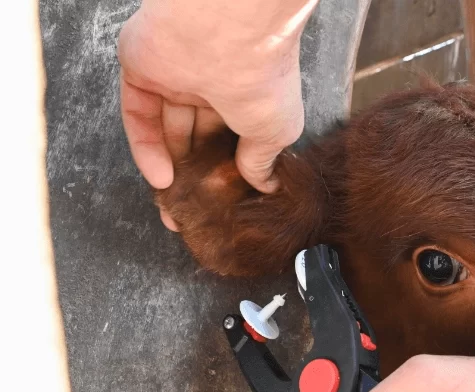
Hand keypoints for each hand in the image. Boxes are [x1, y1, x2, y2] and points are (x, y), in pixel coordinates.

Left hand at [117, 0, 318, 228]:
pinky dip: (146, 148)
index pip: (229, 137)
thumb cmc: (264, 81)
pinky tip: (160, 179)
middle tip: (193, 213)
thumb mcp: (276, 132)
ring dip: (170, 167)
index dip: (225, 172)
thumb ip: (262, 161)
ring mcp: (174, 76)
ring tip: (174, 205)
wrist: (230, 36)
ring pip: (167, 129)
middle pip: (196, 136)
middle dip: (195, 174)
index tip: (223, 206)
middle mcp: (210, 84)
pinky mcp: (142, 71)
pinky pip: (139, 115)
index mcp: (245, 94)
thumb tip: (265, 186)